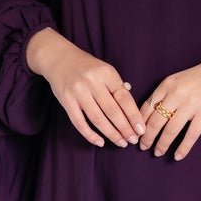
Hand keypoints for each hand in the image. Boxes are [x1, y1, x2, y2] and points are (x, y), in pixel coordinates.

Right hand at [25, 27, 147, 148]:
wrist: (59, 58)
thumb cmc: (87, 67)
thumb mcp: (105, 70)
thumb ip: (117, 87)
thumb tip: (132, 111)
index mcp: (107, 73)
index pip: (124, 98)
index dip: (134, 116)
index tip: (141, 129)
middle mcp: (92, 82)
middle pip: (112, 111)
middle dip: (125, 128)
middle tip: (133, 140)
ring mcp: (78, 92)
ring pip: (97, 119)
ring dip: (111, 134)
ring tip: (121, 142)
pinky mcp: (66, 101)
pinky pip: (79, 123)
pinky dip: (90, 135)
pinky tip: (100, 142)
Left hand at [139, 46, 200, 159]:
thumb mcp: (182, 79)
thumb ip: (169, 94)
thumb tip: (157, 114)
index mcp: (168, 83)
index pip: (147, 106)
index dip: (139, 122)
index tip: (136, 133)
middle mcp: (177, 93)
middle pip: (155, 120)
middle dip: (147, 137)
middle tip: (143, 147)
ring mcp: (192, 103)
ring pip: (170, 130)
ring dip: (162, 144)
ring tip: (157, 152)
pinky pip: (191, 134)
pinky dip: (183, 147)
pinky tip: (178, 156)